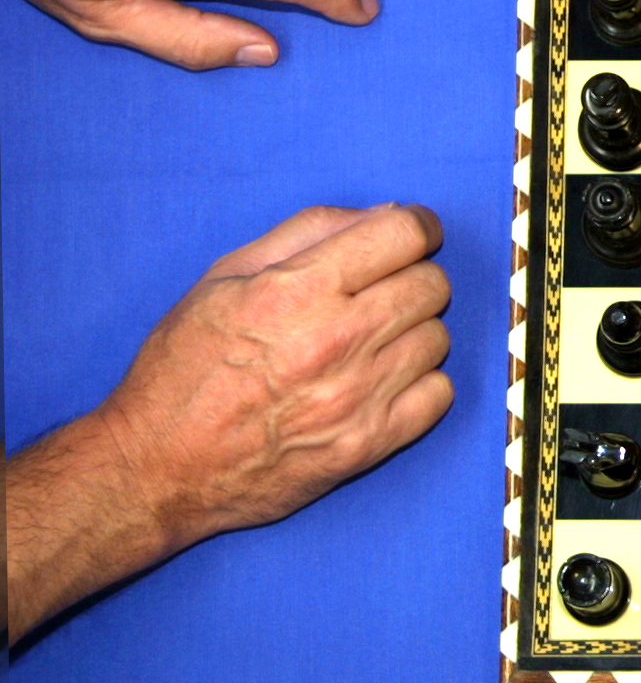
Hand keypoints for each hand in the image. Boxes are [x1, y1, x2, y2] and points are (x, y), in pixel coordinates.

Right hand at [94, 204, 452, 548]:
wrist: (158, 469)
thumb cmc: (184, 368)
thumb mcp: (225, 278)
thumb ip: (307, 232)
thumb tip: (383, 213)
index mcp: (299, 289)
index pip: (405, 234)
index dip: (417, 226)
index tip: (411, 235)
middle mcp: (338, 339)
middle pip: (432, 283)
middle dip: (412, 277)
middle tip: (379, 292)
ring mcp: (359, 395)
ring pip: (438, 337)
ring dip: (413, 332)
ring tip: (370, 342)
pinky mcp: (369, 444)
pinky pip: (440, 394)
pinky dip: (420, 383)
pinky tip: (383, 381)